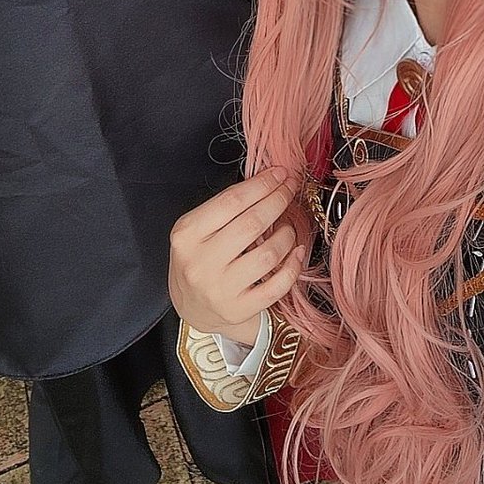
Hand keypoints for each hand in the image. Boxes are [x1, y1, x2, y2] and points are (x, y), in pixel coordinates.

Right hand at [169, 166, 304, 345]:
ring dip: (286, 235)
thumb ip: (226, 207)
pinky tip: (296, 252)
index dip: (261, 184)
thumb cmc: (199, 259)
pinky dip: (293, 265)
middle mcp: (200, 263)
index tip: (280, 174)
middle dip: (277, 200)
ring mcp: (220, 289)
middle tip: (290, 190)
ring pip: (268, 254)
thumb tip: (269, 180)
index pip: (231, 201)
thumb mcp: (197, 229)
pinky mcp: (238, 310)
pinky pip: (277, 286)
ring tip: (288, 227)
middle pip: (251, 223)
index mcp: (187, 234)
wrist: (191, 307)